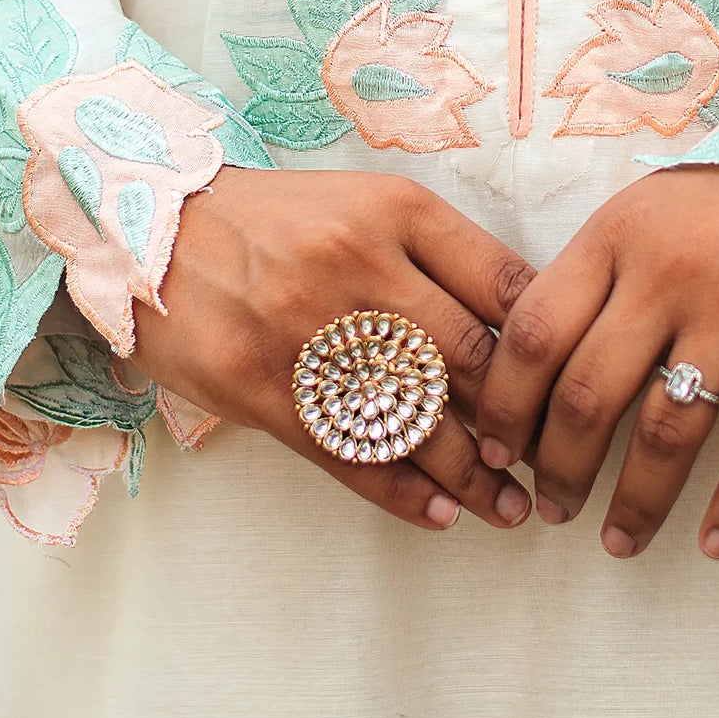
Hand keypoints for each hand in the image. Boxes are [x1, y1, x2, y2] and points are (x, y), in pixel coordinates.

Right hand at [139, 168, 536, 532]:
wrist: (149, 226)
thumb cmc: (276, 220)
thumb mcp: (363, 202)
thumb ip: (437, 254)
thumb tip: (521, 328)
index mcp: (396, 210)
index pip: (504, 283)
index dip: (549, 346)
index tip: (570, 386)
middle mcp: (358, 264)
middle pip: (469, 359)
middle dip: (520, 422)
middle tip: (552, 461)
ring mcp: (307, 328)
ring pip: (416, 418)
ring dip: (473, 475)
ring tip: (510, 508)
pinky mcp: (260, 385)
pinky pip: (347, 452)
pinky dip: (401, 492)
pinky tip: (438, 514)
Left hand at [474, 160, 718, 559]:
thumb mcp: (653, 208)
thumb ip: (600, 273)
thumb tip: (538, 364)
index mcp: (617, 234)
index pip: (532, 331)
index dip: (505, 403)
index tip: (498, 450)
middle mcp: (668, 273)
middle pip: (587, 393)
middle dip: (559, 468)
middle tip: (551, 507)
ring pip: (667, 432)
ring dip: (636, 502)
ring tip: (618, 541)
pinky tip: (717, 543)